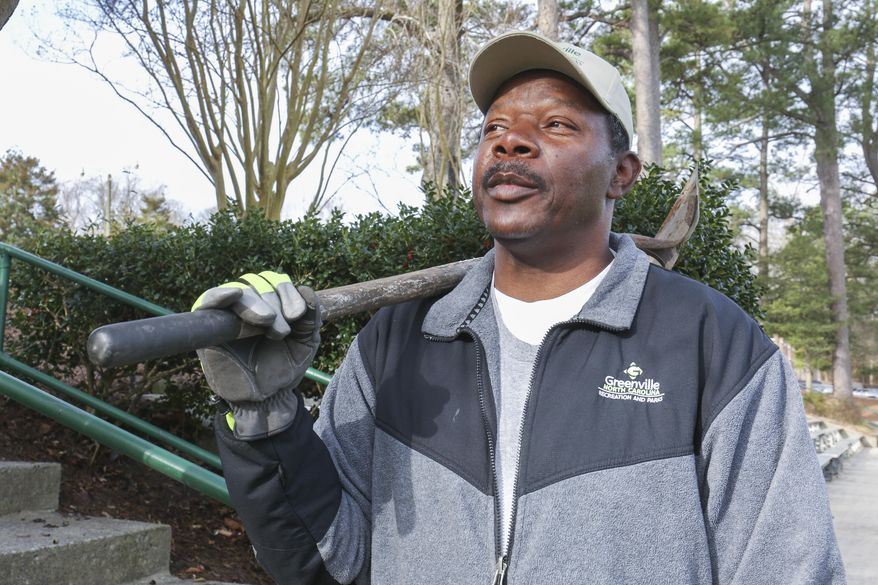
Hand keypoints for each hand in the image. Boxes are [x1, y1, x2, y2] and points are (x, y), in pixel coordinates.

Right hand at [192, 271, 320, 439]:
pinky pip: (208, 299)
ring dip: (255, 302)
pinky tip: (234, 294)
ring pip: (239, 290)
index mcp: (272, 304)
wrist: (265, 398)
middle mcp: (249, 304)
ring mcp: (227, 313)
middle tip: (281, 331)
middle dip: (273, 303)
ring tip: (268, 323)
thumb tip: (307, 289)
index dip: (288, 293)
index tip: (297, 316)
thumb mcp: (305, 343)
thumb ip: (310, 318)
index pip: (277, 282)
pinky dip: (220, 294)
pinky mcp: (208, 325)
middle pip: (258, 284)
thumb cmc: (283, 368)